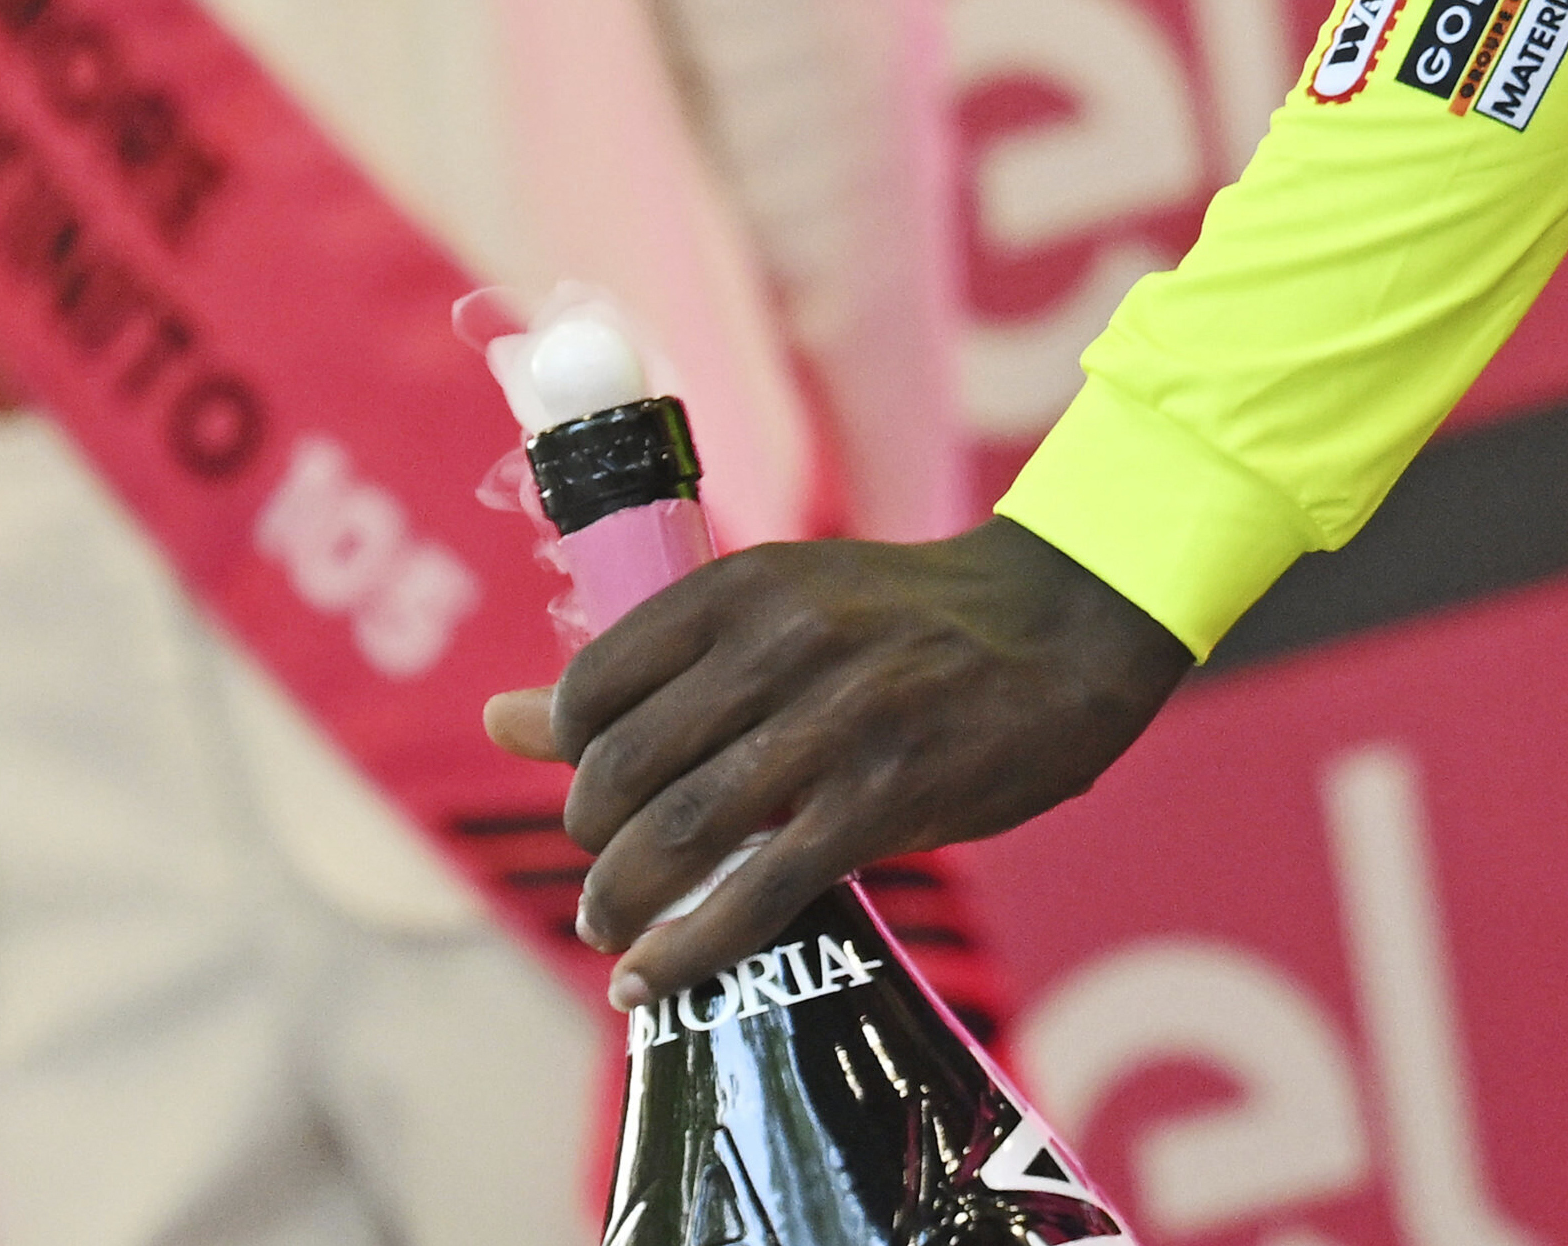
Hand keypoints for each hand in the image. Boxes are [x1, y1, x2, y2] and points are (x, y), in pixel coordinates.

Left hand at [481, 518, 1188, 1007]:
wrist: (1064, 623)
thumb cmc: (910, 619)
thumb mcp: (781, 606)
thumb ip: (651, 665)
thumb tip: (503, 721)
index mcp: (745, 587)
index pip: (595, 685)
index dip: (569, 755)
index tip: (591, 790)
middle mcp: (780, 646)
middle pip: (621, 770)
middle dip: (589, 840)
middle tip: (605, 870)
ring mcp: (834, 723)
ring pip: (677, 834)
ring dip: (618, 901)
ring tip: (610, 929)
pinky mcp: (884, 799)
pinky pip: (758, 892)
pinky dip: (687, 950)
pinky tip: (650, 980)